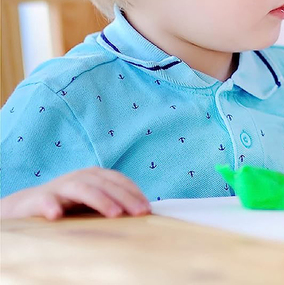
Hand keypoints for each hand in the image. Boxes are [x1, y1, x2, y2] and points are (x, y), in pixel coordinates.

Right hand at [0, 168, 150, 219]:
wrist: (29, 205)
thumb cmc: (68, 204)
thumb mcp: (91, 202)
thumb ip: (111, 203)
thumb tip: (139, 214)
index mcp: (95, 176)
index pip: (119, 180)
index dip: (134, 192)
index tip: (147, 208)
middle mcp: (81, 177)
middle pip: (106, 185)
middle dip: (125, 198)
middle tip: (139, 213)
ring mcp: (61, 186)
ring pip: (83, 189)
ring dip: (100, 200)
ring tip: (115, 214)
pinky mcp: (41, 198)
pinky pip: (47, 201)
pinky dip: (52, 206)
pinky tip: (56, 216)